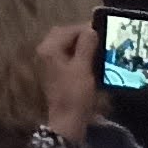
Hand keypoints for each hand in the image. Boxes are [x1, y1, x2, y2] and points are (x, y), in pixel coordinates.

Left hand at [34, 19, 97, 146]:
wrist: (68, 119)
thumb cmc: (75, 93)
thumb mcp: (83, 67)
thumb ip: (86, 46)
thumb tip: (90, 29)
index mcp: (49, 49)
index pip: (67, 30)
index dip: (85, 28)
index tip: (102, 29)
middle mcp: (45, 52)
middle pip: (64, 35)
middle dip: (82, 35)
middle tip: (101, 37)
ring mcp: (48, 63)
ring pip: (65, 45)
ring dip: (81, 44)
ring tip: (99, 47)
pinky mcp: (55, 72)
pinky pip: (66, 56)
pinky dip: (78, 54)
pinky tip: (92, 59)